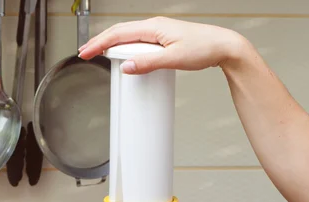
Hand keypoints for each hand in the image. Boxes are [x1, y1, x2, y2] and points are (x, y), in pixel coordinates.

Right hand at [79, 17, 245, 74]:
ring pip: (128, 36)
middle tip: (85, 53)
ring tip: (98, 53)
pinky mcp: (164, 40)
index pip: (118, 34)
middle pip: (119, 32)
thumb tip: (126, 67)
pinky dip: (124, 47)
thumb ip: (148, 64)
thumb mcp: (173, 59)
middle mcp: (154, 27)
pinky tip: (122, 55)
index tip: (86, 53)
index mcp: (153, 28)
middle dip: (100, 42)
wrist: (223, 47)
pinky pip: (138, 41)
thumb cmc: (204, 49)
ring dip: (110, 44)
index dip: (99, 44)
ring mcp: (159, 33)